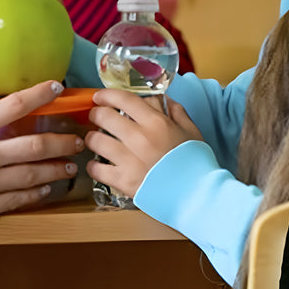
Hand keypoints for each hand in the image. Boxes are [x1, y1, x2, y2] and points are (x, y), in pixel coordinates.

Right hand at [0, 79, 85, 247]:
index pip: (11, 106)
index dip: (39, 94)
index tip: (58, 86)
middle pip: (33, 143)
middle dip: (62, 139)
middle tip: (79, 137)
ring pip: (31, 174)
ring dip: (56, 168)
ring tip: (71, 165)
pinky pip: (16, 200)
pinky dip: (36, 193)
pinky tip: (46, 188)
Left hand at [85, 91, 202, 197]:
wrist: (197, 194)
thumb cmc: (196, 162)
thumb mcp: (190, 130)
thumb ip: (175, 111)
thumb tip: (162, 99)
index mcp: (156, 122)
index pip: (124, 99)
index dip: (107, 95)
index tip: (100, 97)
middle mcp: (139, 138)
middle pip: (104, 117)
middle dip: (96, 114)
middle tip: (96, 116)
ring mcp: (129, 160)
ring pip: (95, 141)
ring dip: (92, 138)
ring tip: (95, 140)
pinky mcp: (123, 181)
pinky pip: (96, 169)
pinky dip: (93, 166)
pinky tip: (97, 165)